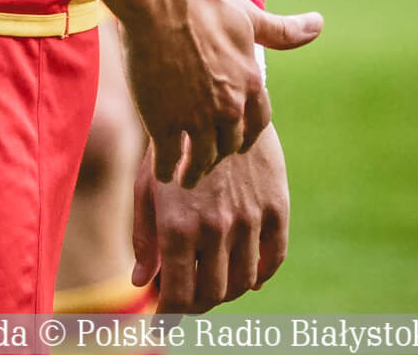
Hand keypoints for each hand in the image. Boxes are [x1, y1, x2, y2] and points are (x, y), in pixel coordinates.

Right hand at [123, 0, 320, 189]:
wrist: (159, 2)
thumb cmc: (201, 3)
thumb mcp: (247, 17)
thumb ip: (281, 31)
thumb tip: (319, 24)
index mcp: (250, 83)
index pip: (256, 124)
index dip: (244, 135)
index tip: (234, 142)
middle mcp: (229, 107)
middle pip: (229, 145)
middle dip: (218, 154)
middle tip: (206, 162)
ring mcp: (197, 118)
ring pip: (202, 158)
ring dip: (194, 171)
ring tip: (183, 179)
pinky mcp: (165, 122)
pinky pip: (169, 159)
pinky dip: (166, 169)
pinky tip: (162, 172)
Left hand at [132, 123, 289, 310]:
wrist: (210, 97)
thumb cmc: (169, 145)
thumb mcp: (146, 185)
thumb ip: (145, 237)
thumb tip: (141, 284)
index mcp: (178, 224)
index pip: (179, 294)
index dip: (170, 314)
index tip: (163, 320)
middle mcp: (215, 226)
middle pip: (213, 294)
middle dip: (197, 304)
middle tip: (186, 300)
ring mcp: (250, 218)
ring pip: (244, 282)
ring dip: (227, 291)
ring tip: (212, 283)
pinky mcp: (276, 206)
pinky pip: (273, 259)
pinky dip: (261, 274)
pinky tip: (248, 275)